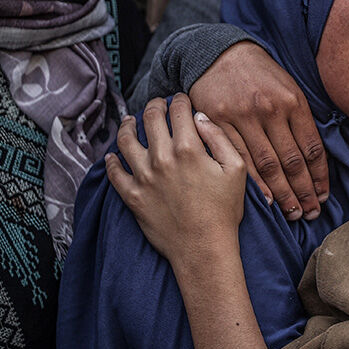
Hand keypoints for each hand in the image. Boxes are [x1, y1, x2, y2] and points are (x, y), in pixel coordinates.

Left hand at [105, 95, 247, 266]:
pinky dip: (111, 161)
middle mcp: (161, 158)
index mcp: (188, 148)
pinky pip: (114, 173)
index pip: (179, 110)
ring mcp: (143, 177)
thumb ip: (220, 138)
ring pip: (126, 140)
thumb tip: (201, 118)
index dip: (180, 100)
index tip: (181, 100)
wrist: (203, 248)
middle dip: (154, 105)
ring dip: (128, 125)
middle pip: (150, 118)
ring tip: (130, 121)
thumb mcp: (236, 170)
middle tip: (157, 105)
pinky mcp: (132, 196)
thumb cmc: (224, 211)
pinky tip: (113, 155)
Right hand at [188, 41, 328, 219]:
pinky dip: (254, 183)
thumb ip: (301, 119)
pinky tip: (266, 200)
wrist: (219, 53)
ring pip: (267, 165)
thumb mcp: (289, 87)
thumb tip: (315, 158)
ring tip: (293, 213)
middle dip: (304, 191)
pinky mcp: (218, 122)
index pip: (312, 148)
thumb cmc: (260, 75)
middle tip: (310, 213)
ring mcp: (243, 117)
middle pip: (292, 161)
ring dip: (283, 194)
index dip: (320, 176)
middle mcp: (270, 110)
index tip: (324, 196)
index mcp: (293, 101)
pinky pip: (239, 159)